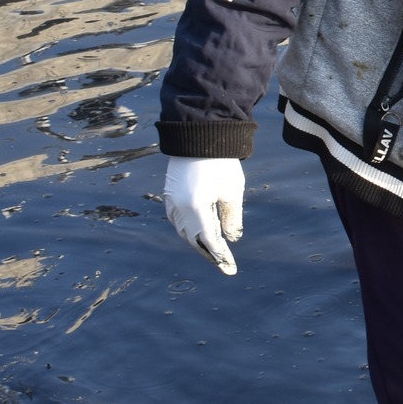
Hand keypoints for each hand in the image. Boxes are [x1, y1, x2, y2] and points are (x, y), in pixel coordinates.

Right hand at [164, 156, 245, 274]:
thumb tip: (231, 239)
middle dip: (207, 252)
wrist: (199, 135)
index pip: (209, 241)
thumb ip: (231, 217)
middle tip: (222, 262)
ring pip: (183, 230)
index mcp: (195, 208)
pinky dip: (188, 228)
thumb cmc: (220, 162)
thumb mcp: (232, 190)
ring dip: (197, 241)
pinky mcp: (170, 193)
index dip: (220, 256)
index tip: (230, 268)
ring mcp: (171, 200)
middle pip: (192, 239)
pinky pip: (176, 218)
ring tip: (211, 250)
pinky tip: (198, 230)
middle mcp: (179, 208)